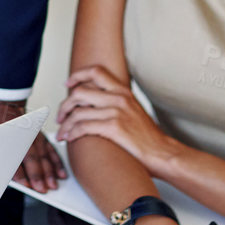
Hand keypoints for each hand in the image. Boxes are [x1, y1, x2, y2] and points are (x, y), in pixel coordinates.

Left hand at [0, 95, 63, 191]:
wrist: (0, 99)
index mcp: (3, 135)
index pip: (12, 157)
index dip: (19, 172)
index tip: (24, 183)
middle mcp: (21, 135)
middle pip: (31, 158)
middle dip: (37, 175)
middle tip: (42, 189)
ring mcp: (31, 135)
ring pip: (43, 155)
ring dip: (49, 171)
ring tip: (52, 185)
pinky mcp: (39, 136)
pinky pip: (50, 150)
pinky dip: (56, 161)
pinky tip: (60, 173)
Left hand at [57, 66, 177, 172]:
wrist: (163, 153)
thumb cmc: (148, 138)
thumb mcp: (133, 111)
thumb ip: (116, 103)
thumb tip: (94, 104)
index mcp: (123, 92)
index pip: (96, 72)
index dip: (77, 76)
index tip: (67, 84)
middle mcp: (119, 98)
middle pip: (79, 92)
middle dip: (64, 105)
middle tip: (60, 117)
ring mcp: (116, 112)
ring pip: (77, 112)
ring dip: (65, 124)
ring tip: (62, 134)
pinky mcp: (114, 127)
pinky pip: (82, 127)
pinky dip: (72, 133)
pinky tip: (70, 139)